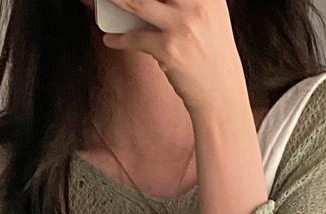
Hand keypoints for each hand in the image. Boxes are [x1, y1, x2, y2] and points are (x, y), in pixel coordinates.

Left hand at [100, 0, 249, 118]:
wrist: (221, 93)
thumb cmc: (210, 55)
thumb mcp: (209, 18)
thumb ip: (187, 3)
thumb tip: (146, 3)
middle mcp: (198, 4)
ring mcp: (183, 26)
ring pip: (138, 3)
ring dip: (115, 0)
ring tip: (104, 1)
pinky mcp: (169, 49)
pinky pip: (135, 39)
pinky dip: (118, 40)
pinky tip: (110, 39)